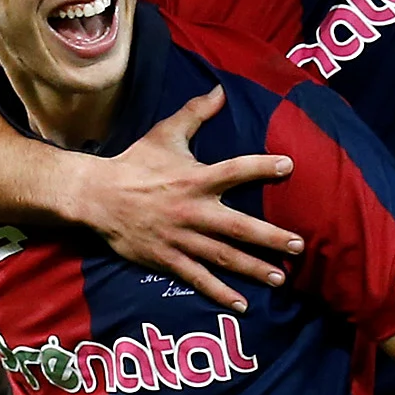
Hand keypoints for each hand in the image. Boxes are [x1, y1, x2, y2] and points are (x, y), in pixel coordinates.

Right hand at [77, 87, 303, 312]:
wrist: (96, 197)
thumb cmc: (134, 164)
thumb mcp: (165, 134)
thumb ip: (195, 113)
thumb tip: (220, 90)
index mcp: (195, 179)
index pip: (234, 171)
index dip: (261, 167)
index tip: (289, 166)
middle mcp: (193, 211)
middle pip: (238, 227)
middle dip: (270, 238)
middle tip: (298, 246)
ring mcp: (181, 239)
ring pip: (224, 257)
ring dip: (253, 268)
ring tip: (279, 278)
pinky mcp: (168, 259)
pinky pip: (198, 279)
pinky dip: (220, 293)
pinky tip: (242, 305)